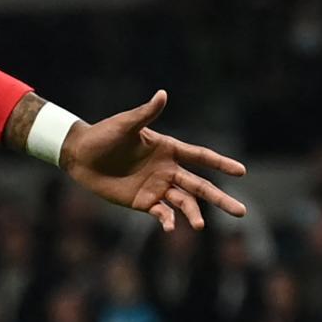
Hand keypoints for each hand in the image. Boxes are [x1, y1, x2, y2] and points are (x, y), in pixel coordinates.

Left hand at [62, 90, 245, 231]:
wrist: (79, 155)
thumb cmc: (102, 135)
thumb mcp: (125, 124)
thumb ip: (146, 113)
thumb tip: (162, 94)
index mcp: (168, 149)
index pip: (201, 156)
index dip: (221, 163)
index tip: (242, 172)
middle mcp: (167, 170)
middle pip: (200, 186)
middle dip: (220, 198)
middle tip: (241, 212)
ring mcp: (156, 187)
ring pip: (184, 202)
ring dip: (193, 213)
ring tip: (200, 225)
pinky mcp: (142, 201)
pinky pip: (160, 212)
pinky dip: (167, 220)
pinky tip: (169, 227)